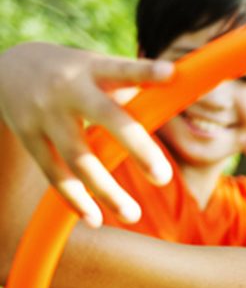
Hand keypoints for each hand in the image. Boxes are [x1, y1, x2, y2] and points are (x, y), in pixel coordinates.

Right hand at [0, 42, 174, 225]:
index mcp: (94, 69)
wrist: (8, 68)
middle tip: (163, 178)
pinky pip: (54, 173)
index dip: (146, 71)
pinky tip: (95, 218)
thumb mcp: (100, 69)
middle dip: (136, 147)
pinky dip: (75, 198)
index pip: (123, 69)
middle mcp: (69, 89)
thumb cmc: (76, 75)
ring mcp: (46, 114)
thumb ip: (137, 82)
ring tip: (132, 215)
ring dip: (106, 190)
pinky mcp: (28, 136)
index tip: (171, 74)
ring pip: (78, 157)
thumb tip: (187, 87)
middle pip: (106, 118)